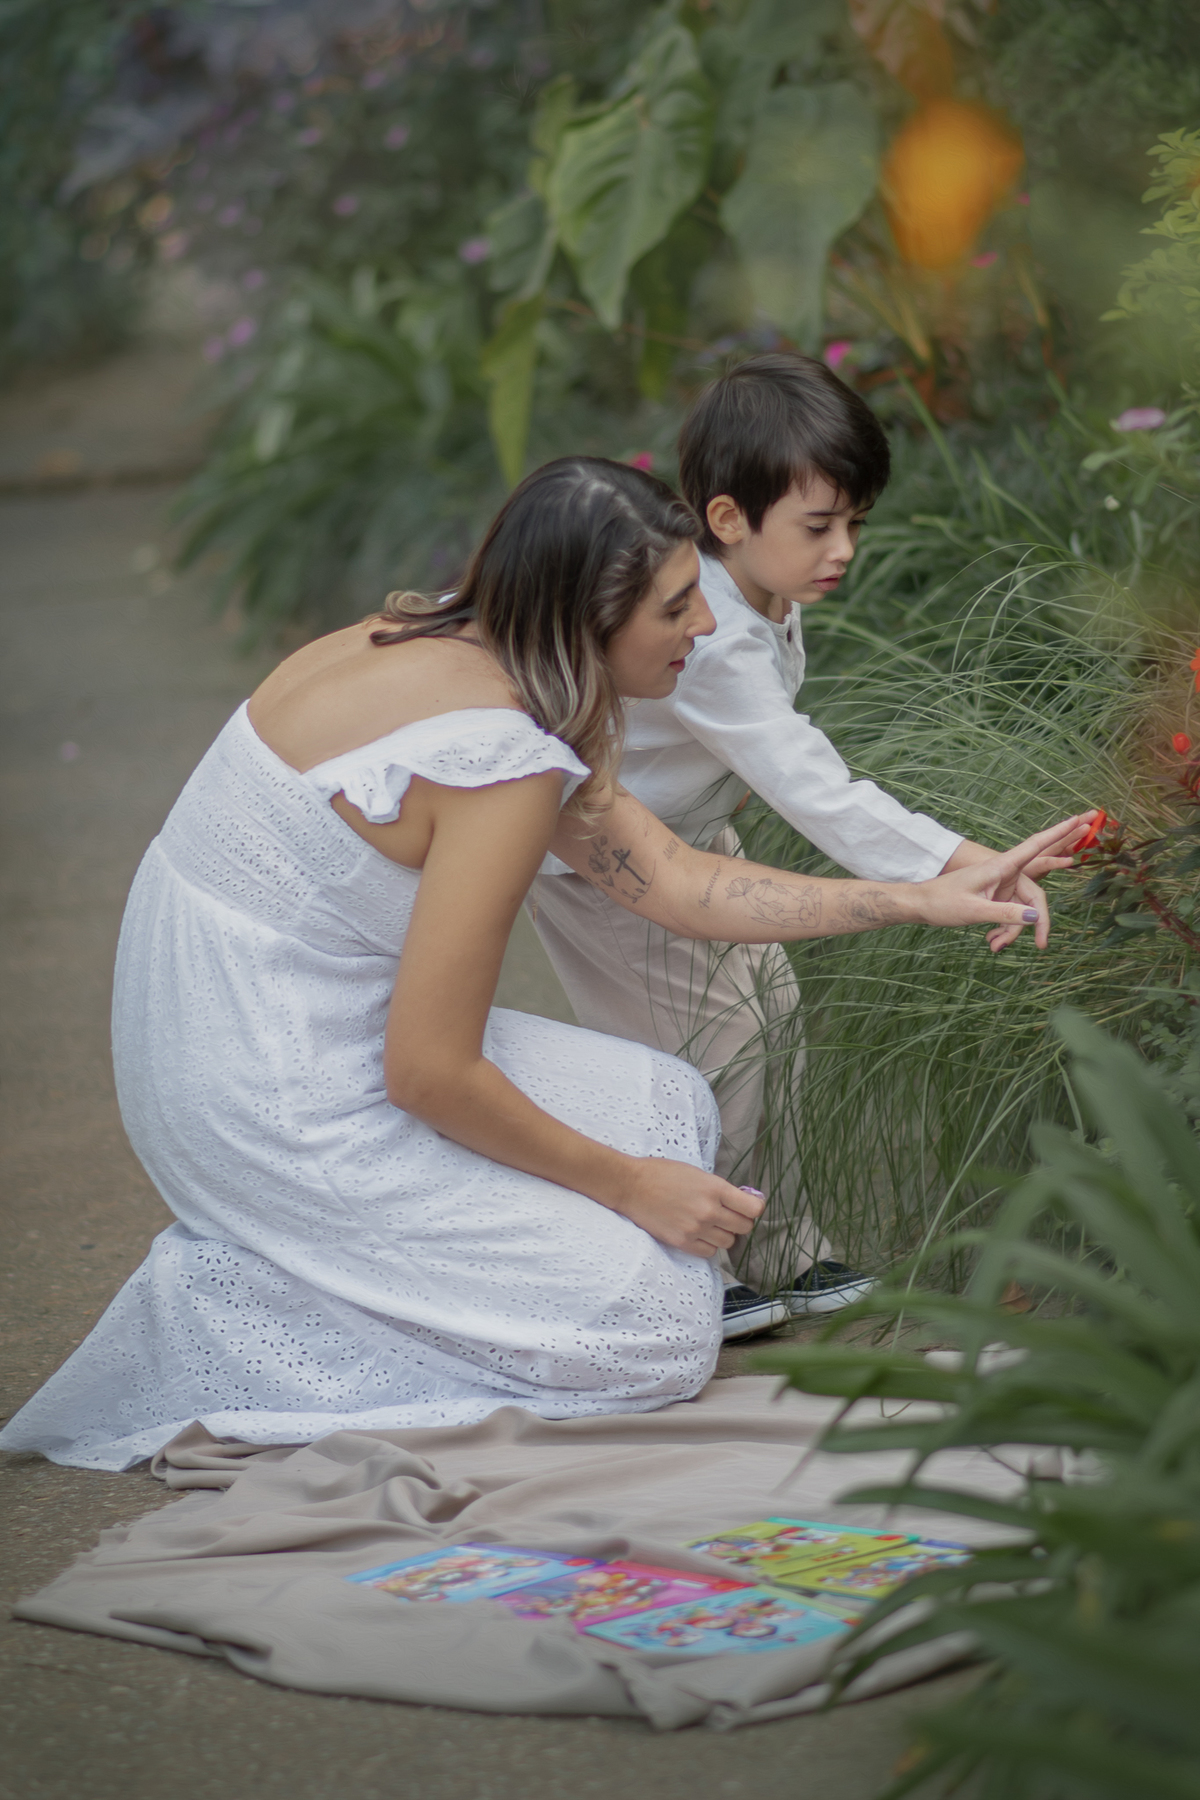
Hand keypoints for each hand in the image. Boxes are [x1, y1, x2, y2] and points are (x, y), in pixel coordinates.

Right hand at [611, 1159, 764, 1256]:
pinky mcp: (682, 1242)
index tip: (748, 1206)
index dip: (754, 1208)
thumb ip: (720, 1189)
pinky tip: (700, 1233)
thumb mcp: (697, 1173)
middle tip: (729, 1215)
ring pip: (728, 1242)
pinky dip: (709, 1245)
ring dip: (724, 1234)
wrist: (630, 1186)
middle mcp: (709, 1210)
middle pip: (744, 1227)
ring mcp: (696, 1228)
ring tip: (711, 1224)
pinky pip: (710, 1252)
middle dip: (740, 1221)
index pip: (754, 1208)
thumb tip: (743, 1200)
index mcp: (715, 1188)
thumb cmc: (662, 1174)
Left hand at [914, 814, 1095, 948]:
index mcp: (1000, 866)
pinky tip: (991, 941)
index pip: (1035, 845)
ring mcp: (1002, 886)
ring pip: (1023, 911)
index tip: (1080, 818)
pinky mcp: (997, 898)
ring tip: (993, 945)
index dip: (1059, 832)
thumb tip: (1035, 918)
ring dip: (1012, 931)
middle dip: (1038, 922)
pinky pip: (1012, 915)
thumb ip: (1005, 914)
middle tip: (1042, 945)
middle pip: (1035, 897)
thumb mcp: (973, 910)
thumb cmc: (942, 901)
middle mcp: (1005, 873)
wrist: (920, 905)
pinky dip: (1005, 930)